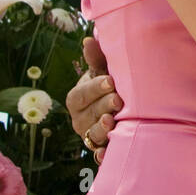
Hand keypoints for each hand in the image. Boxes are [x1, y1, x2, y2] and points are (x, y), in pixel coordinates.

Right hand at [66, 36, 122, 163]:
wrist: (118, 109)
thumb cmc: (110, 85)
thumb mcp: (103, 72)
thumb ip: (97, 59)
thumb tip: (89, 39)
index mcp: (77, 99)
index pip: (81, 94)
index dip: (95, 88)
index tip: (110, 81)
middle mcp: (80, 119)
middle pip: (89, 115)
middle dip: (103, 107)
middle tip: (118, 100)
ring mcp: (89, 136)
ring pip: (93, 135)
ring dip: (102, 130)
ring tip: (111, 122)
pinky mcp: (100, 150)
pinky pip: (99, 155)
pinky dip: (103, 155)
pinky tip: (107, 153)